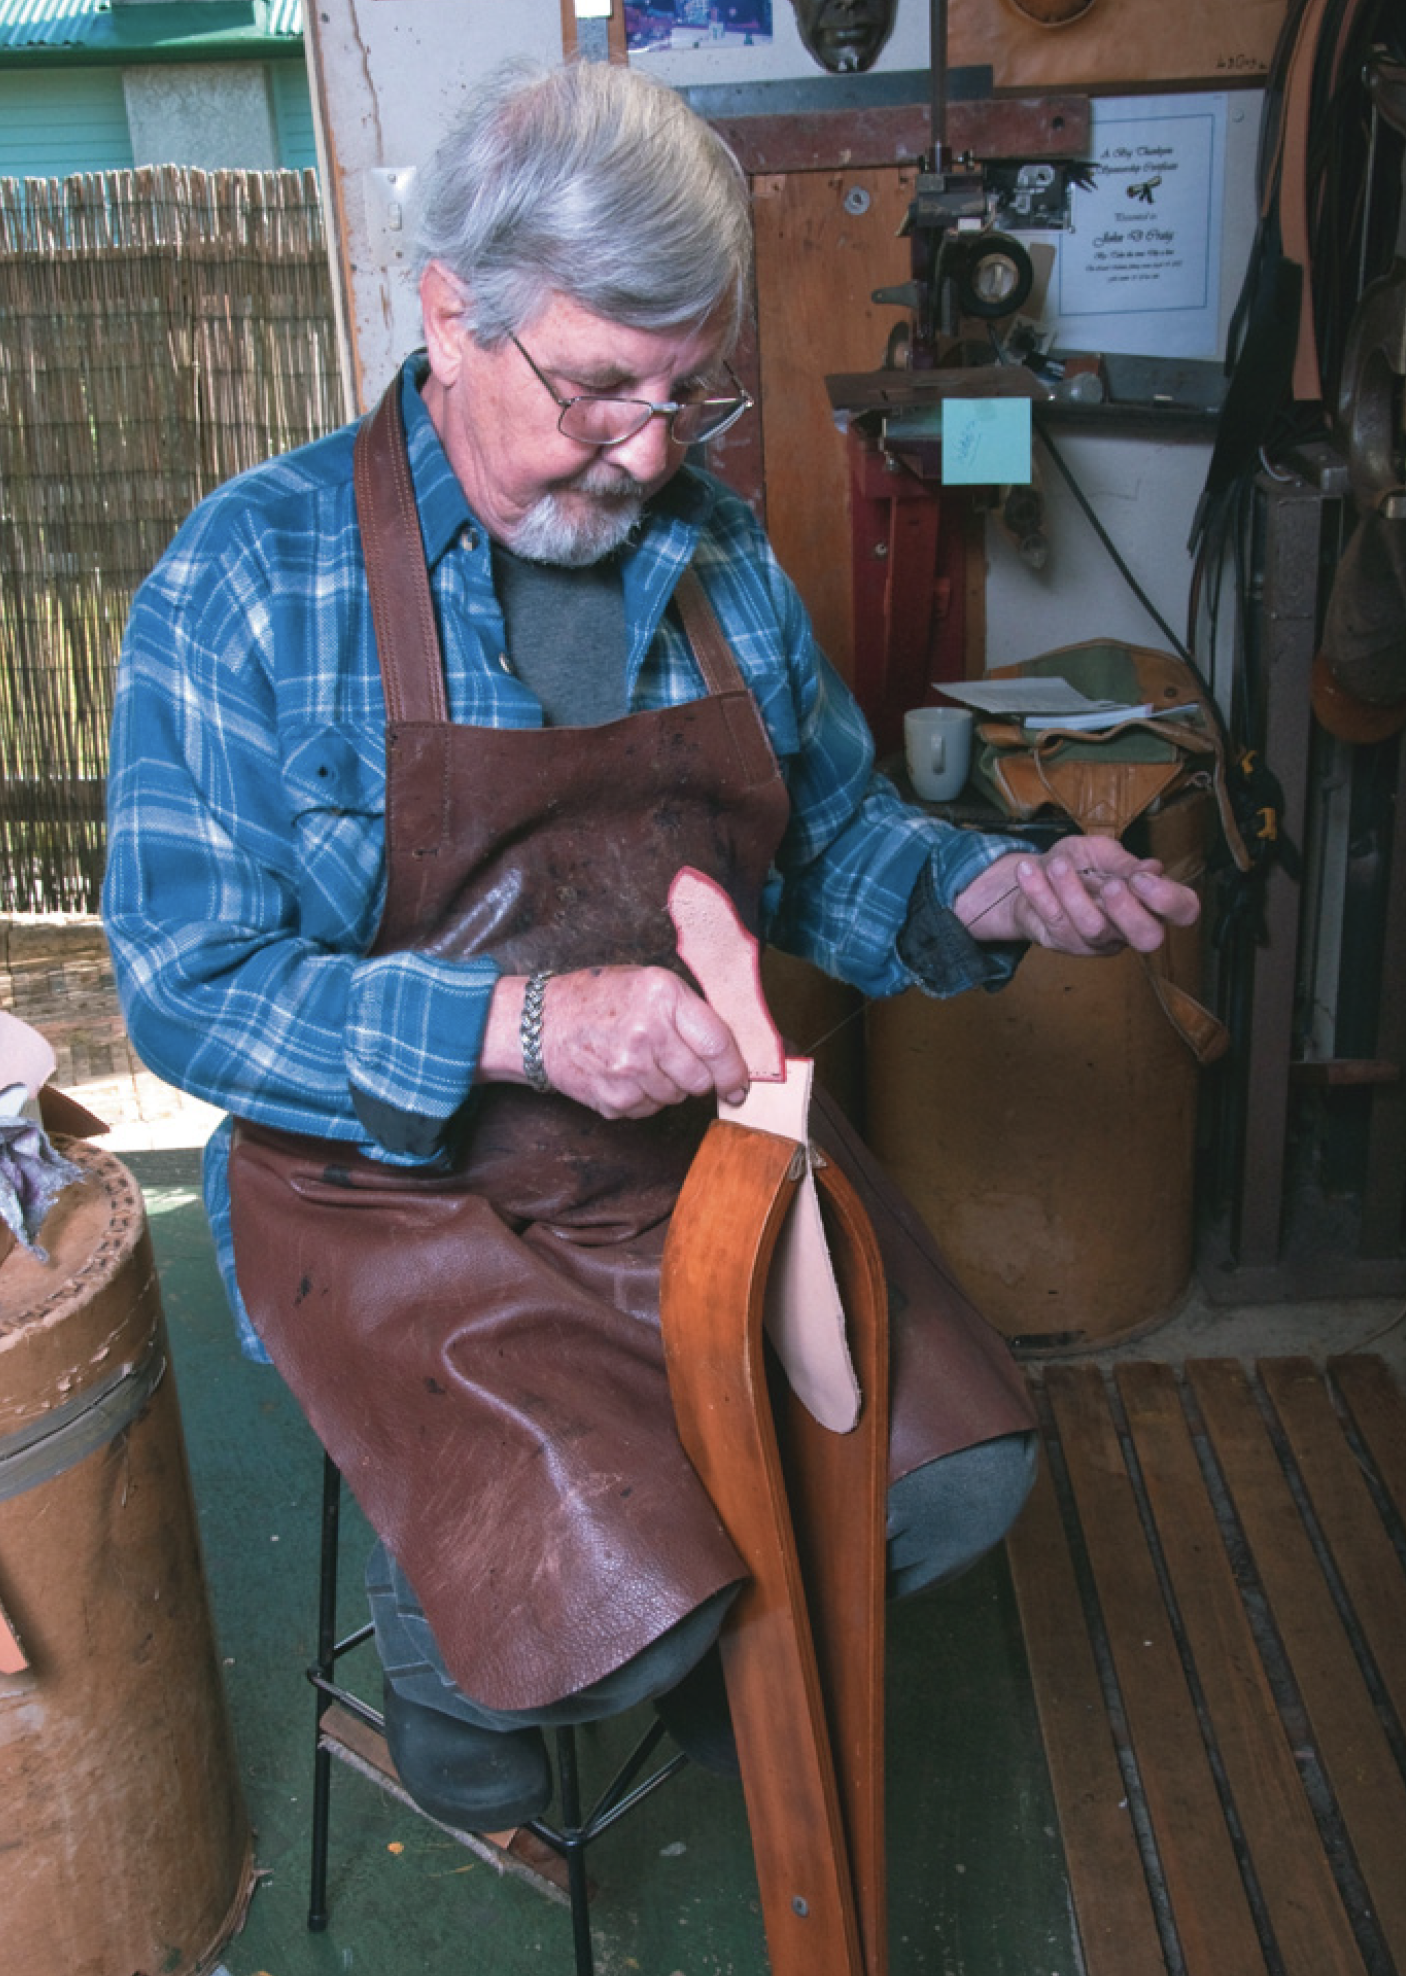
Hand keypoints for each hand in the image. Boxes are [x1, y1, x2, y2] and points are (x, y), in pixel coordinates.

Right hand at [485, 966, 750, 1120]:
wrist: (539, 1024)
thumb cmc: (596, 999)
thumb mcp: (647, 983)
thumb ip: (688, 1012)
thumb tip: (729, 1056)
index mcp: (662, 997)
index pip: (717, 1045)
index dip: (735, 1071)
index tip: (740, 1084)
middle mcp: (647, 1033)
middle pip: (700, 1079)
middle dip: (696, 1076)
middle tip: (672, 1059)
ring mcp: (629, 1071)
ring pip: (676, 1097)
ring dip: (668, 1085)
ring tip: (639, 1060)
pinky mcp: (615, 1100)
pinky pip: (650, 1109)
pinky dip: (643, 1097)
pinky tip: (623, 1074)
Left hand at [952, 836, 1199, 955]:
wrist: (1034, 875)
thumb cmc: (1077, 863)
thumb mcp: (1101, 853)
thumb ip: (1123, 862)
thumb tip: (1153, 867)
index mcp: (1149, 901)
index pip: (1183, 911)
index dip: (1170, 900)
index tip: (1142, 878)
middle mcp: (1129, 927)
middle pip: (1148, 939)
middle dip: (1129, 912)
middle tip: (1110, 885)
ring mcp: (1097, 941)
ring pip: (1093, 928)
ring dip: (1073, 892)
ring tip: (1057, 865)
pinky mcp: (1064, 943)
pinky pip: (1054, 921)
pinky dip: (1039, 893)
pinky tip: (1029, 870)